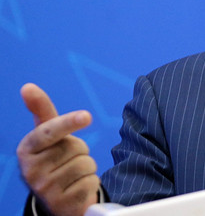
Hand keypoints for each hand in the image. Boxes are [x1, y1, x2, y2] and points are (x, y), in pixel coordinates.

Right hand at [17, 83, 99, 215]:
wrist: (55, 198)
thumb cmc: (53, 158)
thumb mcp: (47, 136)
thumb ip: (41, 110)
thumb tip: (27, 86)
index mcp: (26, 150)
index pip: (49, 131)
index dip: (68, 122)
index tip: (86, 116)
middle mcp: (31, 171)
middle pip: (77, 146)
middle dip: (79, 151)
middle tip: (67, 160)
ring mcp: (45, 189)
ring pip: (87, 164)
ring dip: (86, 168)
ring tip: (72, 175)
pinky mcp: (62, 204)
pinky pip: (92, 182)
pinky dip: (90, 183)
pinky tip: (77, 188)